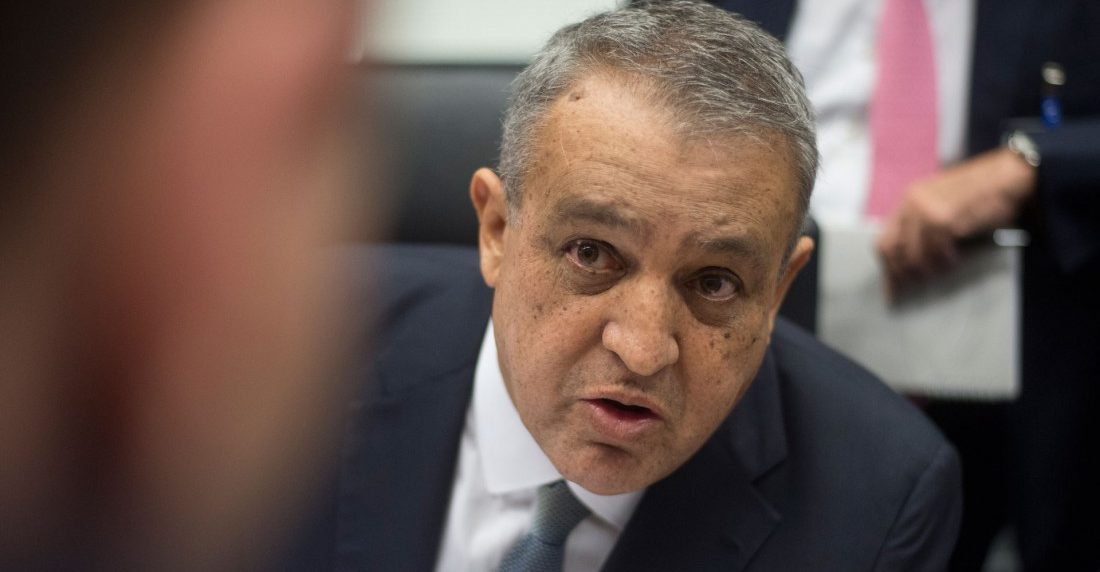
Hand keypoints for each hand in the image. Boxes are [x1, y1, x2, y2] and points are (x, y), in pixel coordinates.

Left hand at [876, 147, 1036, 296]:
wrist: (1007, 176)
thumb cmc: (979, 193)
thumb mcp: (941, 203)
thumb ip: (922, 226)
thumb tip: (910, 263)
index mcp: (908, 199)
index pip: (884, 241)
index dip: (887, 268)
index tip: (891, 290)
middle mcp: (912, 203)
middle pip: (893, 252)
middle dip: (901, 275)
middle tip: (912, 290)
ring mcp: (927, 211)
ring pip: (914, 256)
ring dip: (928, 269)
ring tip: (941, 271)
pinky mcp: (946, 219)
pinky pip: (937, 251)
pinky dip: (946, 260)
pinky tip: (955, 258)